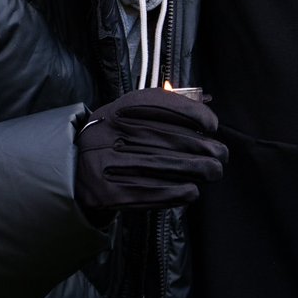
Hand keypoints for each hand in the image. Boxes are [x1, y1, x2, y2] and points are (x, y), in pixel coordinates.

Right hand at [75, 90, 227, 219]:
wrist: (75, 167)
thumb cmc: (117, 136)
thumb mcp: (132, 113)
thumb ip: (164, 108)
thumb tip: (204, 110)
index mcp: (119, 108)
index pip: (162, 105)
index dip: (193, 115)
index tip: (213, 125)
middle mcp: (112, 132)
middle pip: (166, 138)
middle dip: (202, 147)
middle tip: (222, 155)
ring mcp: (108, 163)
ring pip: (162, 166)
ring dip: (195, 170)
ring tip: (214, 172)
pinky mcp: (107, 192)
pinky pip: (148, 192)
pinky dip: (175, 193)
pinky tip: (192, 191)